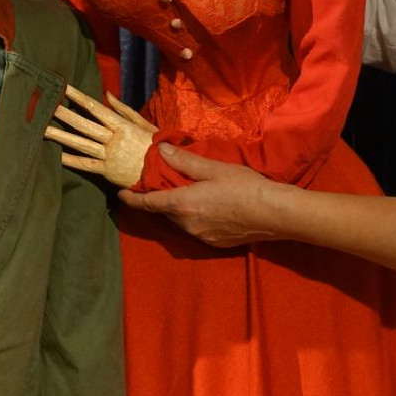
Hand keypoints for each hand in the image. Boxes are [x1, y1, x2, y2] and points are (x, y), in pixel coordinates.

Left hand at [44, 84, 157, 188]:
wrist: (165, 172)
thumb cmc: (155, 145)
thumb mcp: (142, 123)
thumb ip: (123, 110)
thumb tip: (106, 95)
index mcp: (121, 125)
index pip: (94, 108)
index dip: (78, 98)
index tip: (64, 88)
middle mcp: (112, 139)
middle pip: (83, 124)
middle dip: (63, 114)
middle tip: (46, 104)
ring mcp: (108, 156)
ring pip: (80, 144)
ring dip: (60, 135)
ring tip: (42, 129)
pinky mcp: (106, 172)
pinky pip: (85, 164)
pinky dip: (70, 160)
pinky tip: (55, 154)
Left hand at [118, 145, 283, 247]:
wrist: (274, 214)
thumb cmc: (245, 186)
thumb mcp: (213, 168)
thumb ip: (185, 162)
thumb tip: (160, 151)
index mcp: (183, 205)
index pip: (149, 204)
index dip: (133, 199)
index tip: (120, 194)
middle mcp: (188, 225)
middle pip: (165, 212)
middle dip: (159, 200)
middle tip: (159, 185)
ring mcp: (201, 237)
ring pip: (180, 221)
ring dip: (178, 209)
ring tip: (184, 193)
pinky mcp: (215, 244)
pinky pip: (196, 229)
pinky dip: (193, 218)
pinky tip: (206, 207)